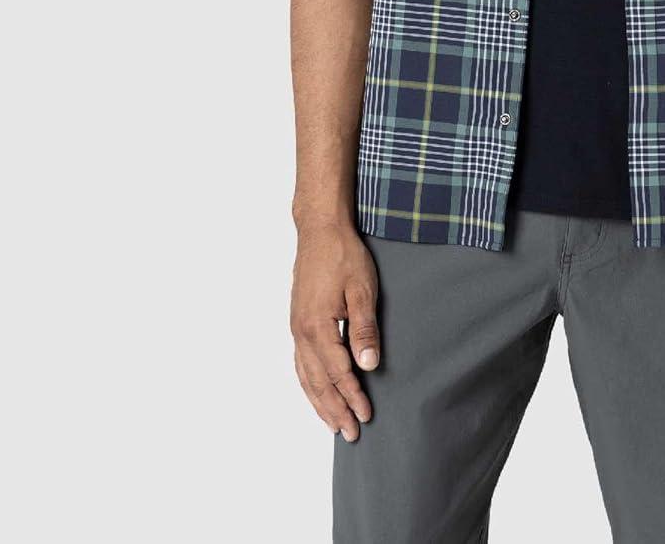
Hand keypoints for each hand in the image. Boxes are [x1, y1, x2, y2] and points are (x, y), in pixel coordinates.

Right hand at [290, 218, 380, 441]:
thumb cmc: (344, 256)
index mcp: (317, 326)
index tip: (365, 415)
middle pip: (317, 382)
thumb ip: (364, 330)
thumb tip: (368, 366)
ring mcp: (296, 327)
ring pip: (305, 376)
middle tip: (350, 433)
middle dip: (334, 409)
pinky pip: (299, 362)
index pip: (338, 372)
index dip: (352, 396)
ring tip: (332, 423)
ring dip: (319, 402)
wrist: (319, 230)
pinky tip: (315, 391)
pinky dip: (307, 383)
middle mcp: (301, 332)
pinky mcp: (296, 321)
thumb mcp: (362, 289)